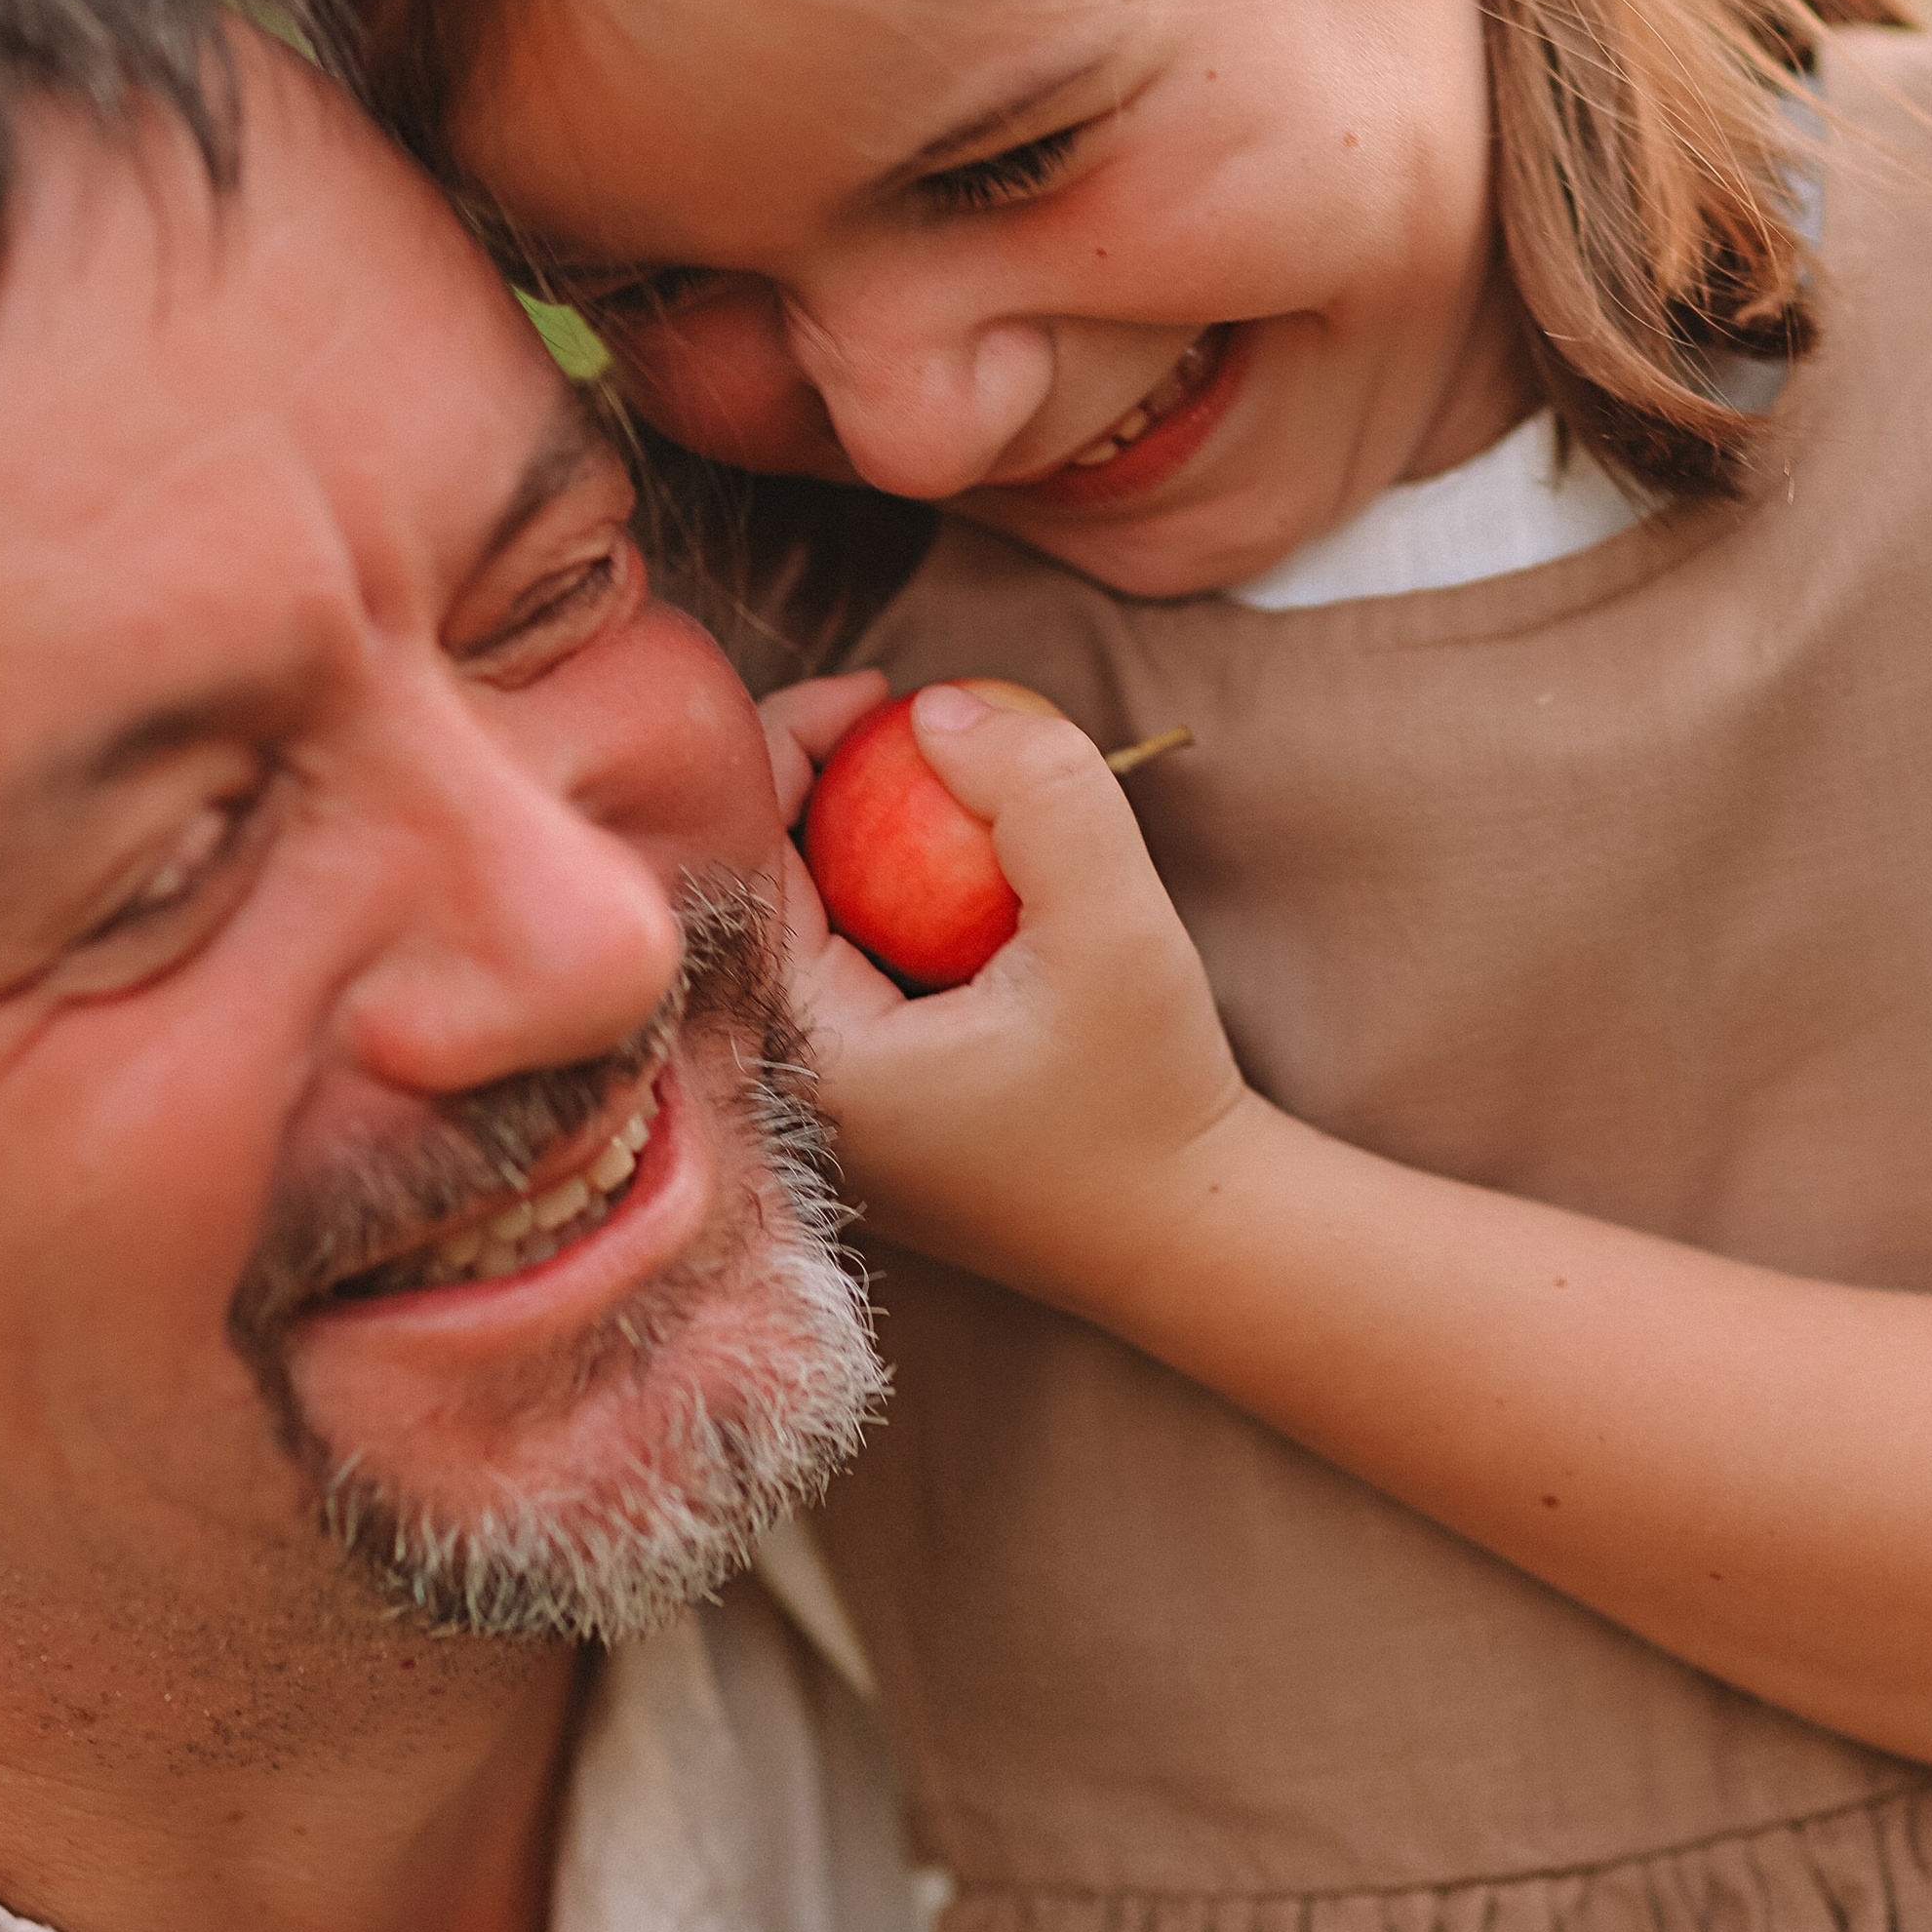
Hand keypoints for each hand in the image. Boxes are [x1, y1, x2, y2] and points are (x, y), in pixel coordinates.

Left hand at [778, 681, 1253, 1317]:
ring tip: (932, 769)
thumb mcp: (1117, 928)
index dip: (787, 745)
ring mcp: (816, 1100)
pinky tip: (954, 857)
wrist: (1190, 1240)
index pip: (742, 858)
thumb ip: (1041, 794)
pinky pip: (840, 963)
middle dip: (815, 775)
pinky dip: (883, 892)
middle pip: (756, 882)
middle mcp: (781, 1084)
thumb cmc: (1151, 1098)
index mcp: (802, 1054)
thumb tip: (939, 705)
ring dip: (854, 830)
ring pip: (799, 919)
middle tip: (900, 711)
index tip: (880, 691)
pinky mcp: (861, 1102)